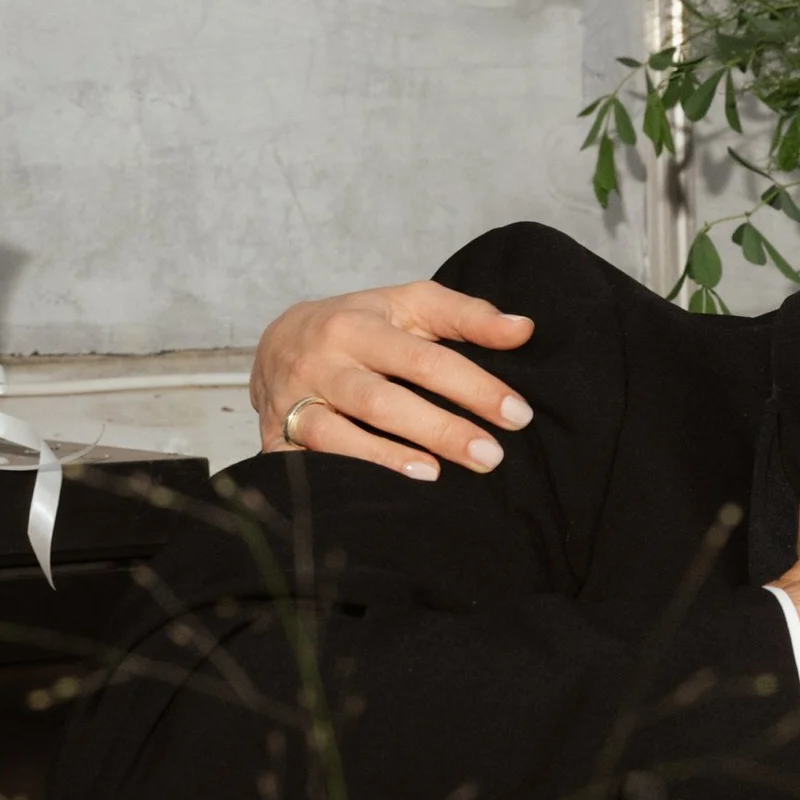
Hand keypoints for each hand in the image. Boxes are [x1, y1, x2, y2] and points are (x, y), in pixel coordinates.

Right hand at [253, 281, 535, 480]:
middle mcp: (322, 362)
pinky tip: (379, 494)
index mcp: (359, 325)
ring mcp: (293, 402)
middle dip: (440, 430)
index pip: (425, 359)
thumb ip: (467, 316)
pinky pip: (308, 465)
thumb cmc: (361, 325)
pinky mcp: (275, 438)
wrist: (277, 341)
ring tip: (435, 476)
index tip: (518, 414)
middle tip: (491, 456)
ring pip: (338, 435)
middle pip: (383, 401)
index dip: (475, 388)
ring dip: (386, 458)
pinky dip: (343, 479)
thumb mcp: (409, 306)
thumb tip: (524, 330)